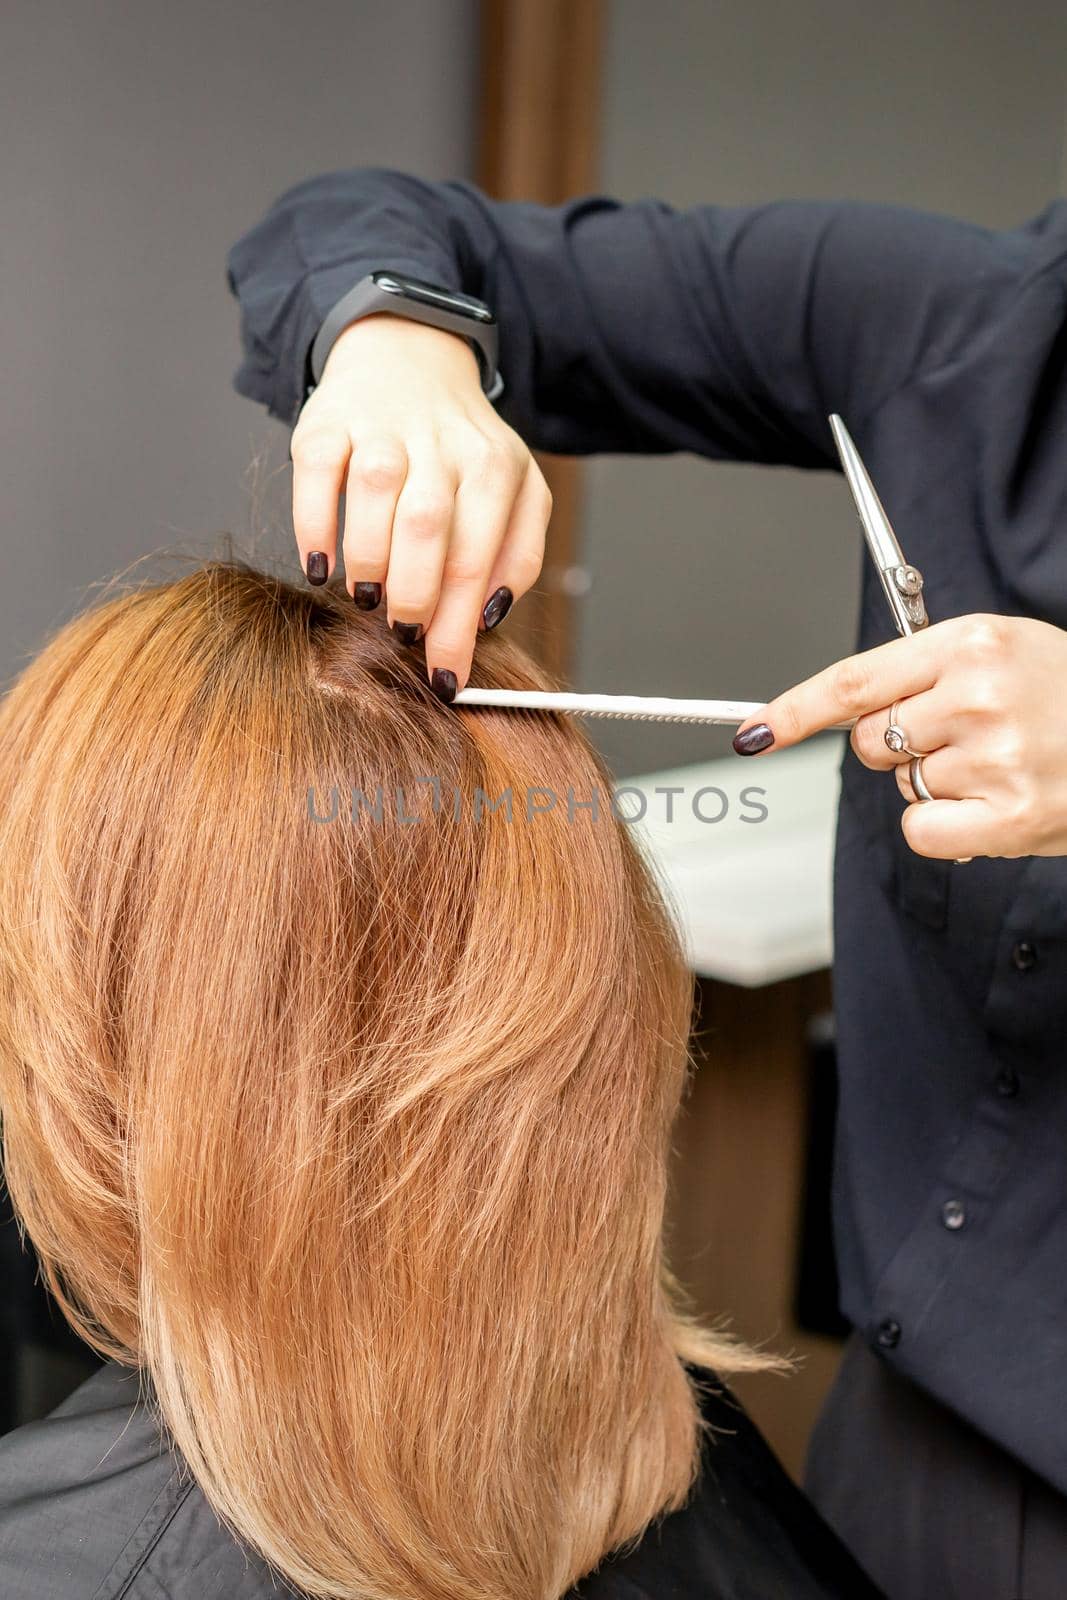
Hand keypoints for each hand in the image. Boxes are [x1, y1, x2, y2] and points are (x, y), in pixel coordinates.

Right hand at [289, 313, 550, 694]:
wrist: (407, 359)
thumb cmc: (459, 454)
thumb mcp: (515, 493)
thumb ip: (518, 556)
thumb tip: (486, 620)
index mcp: (494, 468)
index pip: (479, 558)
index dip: (459, 627)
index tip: (446, 676)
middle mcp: (440, 443)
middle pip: (429, 526)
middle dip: (415, 595)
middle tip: (404, 634)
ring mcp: (381, 428)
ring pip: (375, 492)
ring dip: (369, 558)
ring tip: (367, 598)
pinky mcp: (327, 422)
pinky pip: (316, 471)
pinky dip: (314, 525)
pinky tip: (320, 565)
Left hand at [732, 614, 1066, 860]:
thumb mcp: (1006, 650)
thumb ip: (928, 670)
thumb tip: (844, 710)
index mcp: (969, 641)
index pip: (853, 681)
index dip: (792, 710)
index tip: (751, 733)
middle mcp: (976, 694)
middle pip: (867, 741)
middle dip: (898, 747)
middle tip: (966, 738)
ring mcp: (994, 756)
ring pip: (901, 785)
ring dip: (938, 786)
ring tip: (1003, 766)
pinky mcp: (1009, 816)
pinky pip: (921, 831)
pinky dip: (947, 831)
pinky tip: (994, 808)